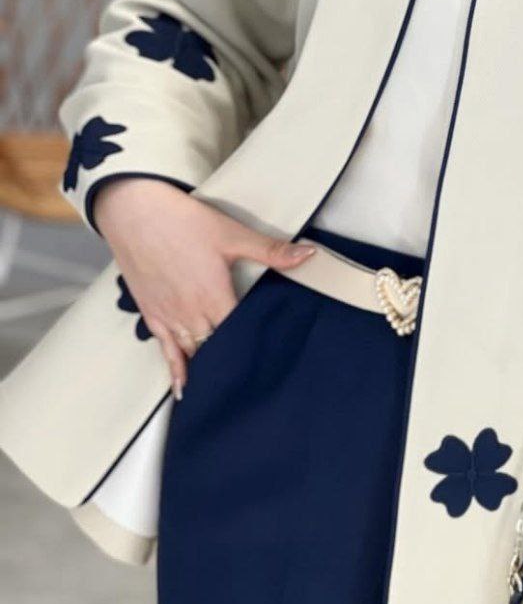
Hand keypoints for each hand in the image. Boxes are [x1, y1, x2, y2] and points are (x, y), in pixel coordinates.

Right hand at [94, 178, 314, 397]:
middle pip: (218, 349)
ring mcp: (169, 317)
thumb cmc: (182, 221)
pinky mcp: (151, 314)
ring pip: (194, 354)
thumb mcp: (232, 234)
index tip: (275, 362)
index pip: (242, 333)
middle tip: (256, 381)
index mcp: (215, 297)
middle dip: (235, 362)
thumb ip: (272, 251)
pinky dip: (176, 371)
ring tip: (228, 391)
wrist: (133, 211)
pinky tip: (183, 389)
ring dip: (209, 370)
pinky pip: (165, 351)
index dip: (257, 347)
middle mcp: (192, 314)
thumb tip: (309, 255)